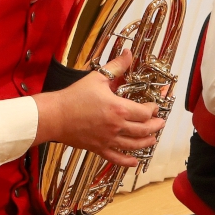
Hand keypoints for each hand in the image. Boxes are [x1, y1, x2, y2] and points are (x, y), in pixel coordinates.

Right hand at [32, 49, 163, 167]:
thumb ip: (116, 67)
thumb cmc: (74, 96)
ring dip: (147, 142)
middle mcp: (116, 126)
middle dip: (155, 126)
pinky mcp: (98, 148)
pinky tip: (135, 161)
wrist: (54, 115)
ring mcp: (108, 139)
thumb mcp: (97, 77)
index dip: (153, 110)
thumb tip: (128, 53)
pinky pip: (116, 158)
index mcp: (118, 109)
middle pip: (144, 130)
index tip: (154, 107)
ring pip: (134, 145)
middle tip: (160, 123)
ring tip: (153, 139)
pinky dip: (127, 161)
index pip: (144, 113)